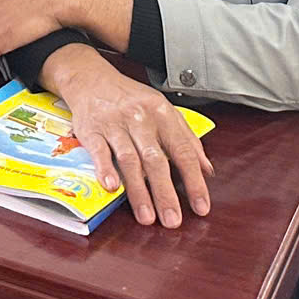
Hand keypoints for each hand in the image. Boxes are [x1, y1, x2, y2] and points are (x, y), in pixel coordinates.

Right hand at [38, 47, 212, 227]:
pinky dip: (105, 169)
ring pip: (129, 160)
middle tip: (173, 220)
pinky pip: (99, 151)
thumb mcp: (165, 110)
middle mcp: (139, 118)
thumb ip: (187, 139)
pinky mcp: (91, 130)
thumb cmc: (131, 99)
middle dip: (165, 193)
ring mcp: (114, 124)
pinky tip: (111, 187)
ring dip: (138, 191)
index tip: (201, 206)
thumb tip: (207, 170)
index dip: (194, 181)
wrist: (91, 78)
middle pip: (155, 160)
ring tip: (146, 217)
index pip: (182, 151)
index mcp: (162, 114)